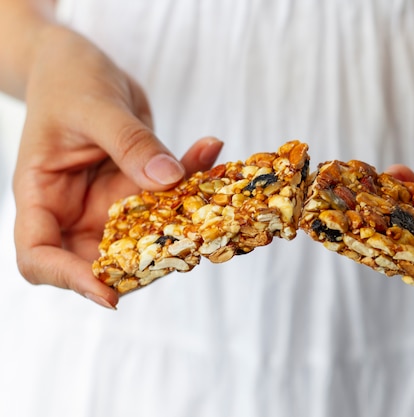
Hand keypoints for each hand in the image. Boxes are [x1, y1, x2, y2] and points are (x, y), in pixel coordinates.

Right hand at [12, 25, 222, 308]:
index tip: (108, 292)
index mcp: (42, 196)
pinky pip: (169, 198)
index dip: (69, 279)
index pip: (39, 256)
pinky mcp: (139, 188)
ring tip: (210, 200)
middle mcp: (75, 209)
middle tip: (186, 250)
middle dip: (143, 263)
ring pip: (145, 235)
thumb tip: (168, 180)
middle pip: (100, 260)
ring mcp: (109, 202)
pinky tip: (210, 150)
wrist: (79, 63)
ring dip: (180, 224)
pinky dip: (192, 179)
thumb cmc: (67, 80)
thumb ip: (129, 143)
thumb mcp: (94, 106)